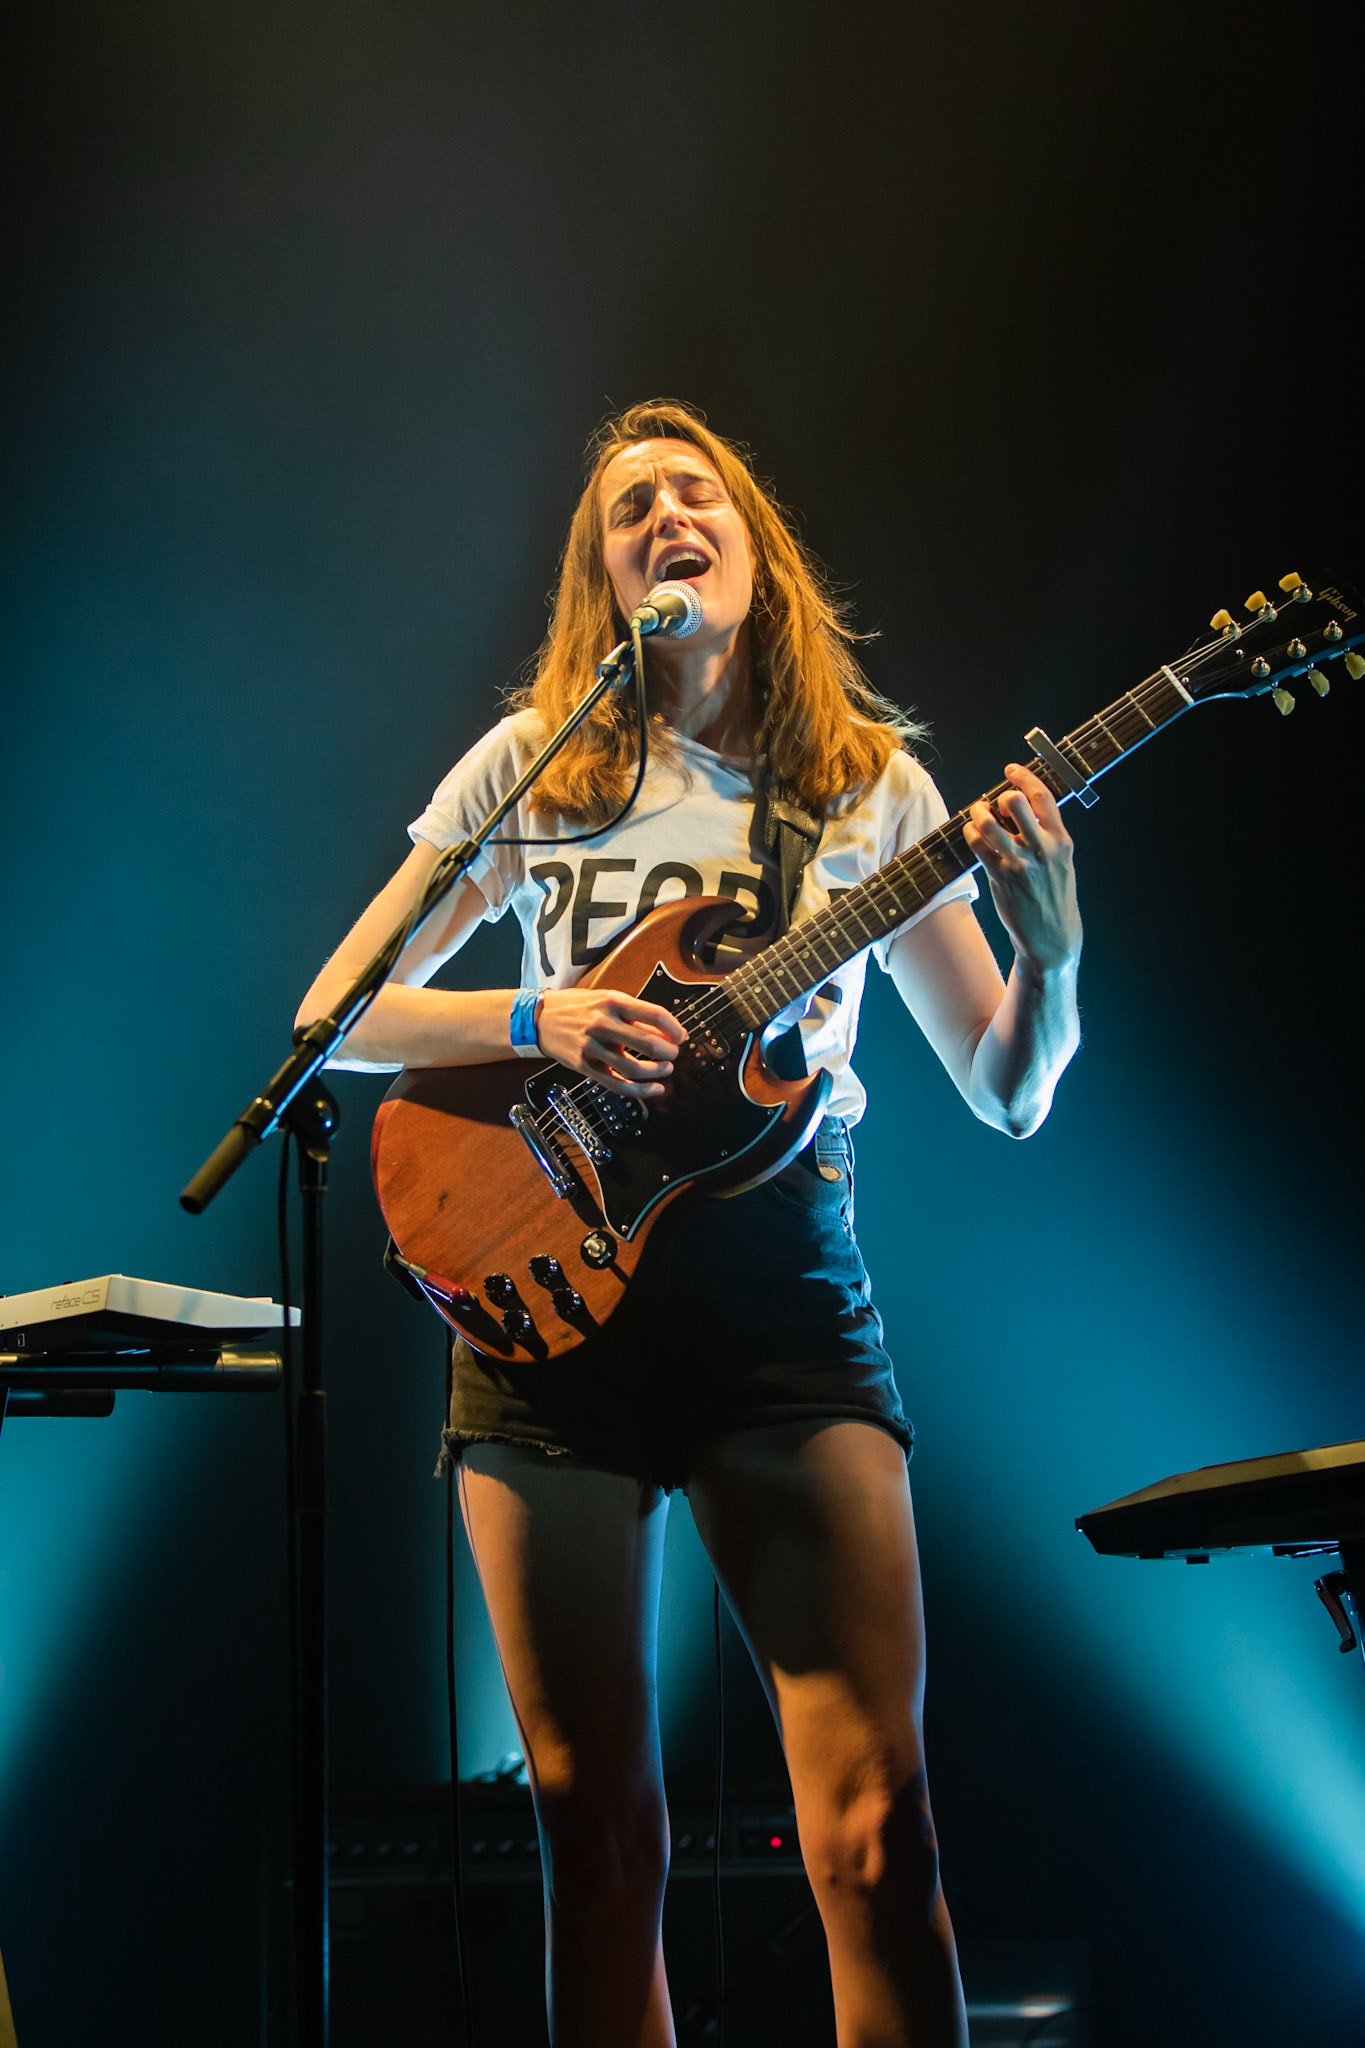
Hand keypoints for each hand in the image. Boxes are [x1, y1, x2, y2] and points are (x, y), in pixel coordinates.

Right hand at [534, 987, 687, 1098]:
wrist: (538, 1018)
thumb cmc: (577, 1007)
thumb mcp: (606, 1000)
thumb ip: (634, 1015)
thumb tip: (666, 1031)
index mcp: (612, 1001)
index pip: (653, 1014)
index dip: (673, 1028)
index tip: (682, 1036)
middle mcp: (602, 1023)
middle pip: (647, 1042)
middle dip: (668, 1052)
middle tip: (674, 1054)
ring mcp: (591, 1046)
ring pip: (633, 1067)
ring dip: (656, 1072)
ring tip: (666, 1070)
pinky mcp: (584, 1066)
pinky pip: (616, 1083)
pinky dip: (639, 1090)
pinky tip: (653, 1089)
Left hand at [964, 763, 1081, 971]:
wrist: (1052, 936)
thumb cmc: (1055, 896)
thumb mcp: (1062, 862)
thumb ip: (1047, 836)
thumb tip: (1022, 809)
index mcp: (1062, 841)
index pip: (1043, 797)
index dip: (1024, 778)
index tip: (1011, 770)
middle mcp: (1042, 849)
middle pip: (1016, 804)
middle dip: (1001, 796)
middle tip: (994, 803)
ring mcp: (1020, 864)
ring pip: (990, 824)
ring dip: (979, 813)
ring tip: (978, 814)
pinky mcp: (1001, 878)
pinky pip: (978, 846)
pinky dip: (971, 834)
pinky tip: (972, 834)